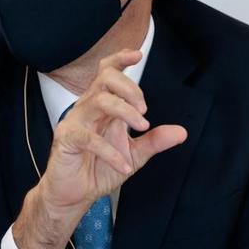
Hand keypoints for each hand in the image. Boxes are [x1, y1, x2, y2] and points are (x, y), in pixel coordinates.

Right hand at [13, 49, 187, 248]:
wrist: (74, 194)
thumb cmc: (99, 169)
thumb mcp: (134, 155)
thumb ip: (154, 141)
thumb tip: (182, 132)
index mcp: (102, 106)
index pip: (107, 73)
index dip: (120, 59)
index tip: (138, 54)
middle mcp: (87, 108)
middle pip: (105, 79)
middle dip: (129, 88)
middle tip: (145, 110)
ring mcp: (75, 121)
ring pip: (99, 101)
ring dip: (125, 112)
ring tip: (142, 128)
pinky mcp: (66, 138)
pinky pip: (89, 137)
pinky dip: (111, 152)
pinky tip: (124, 167)